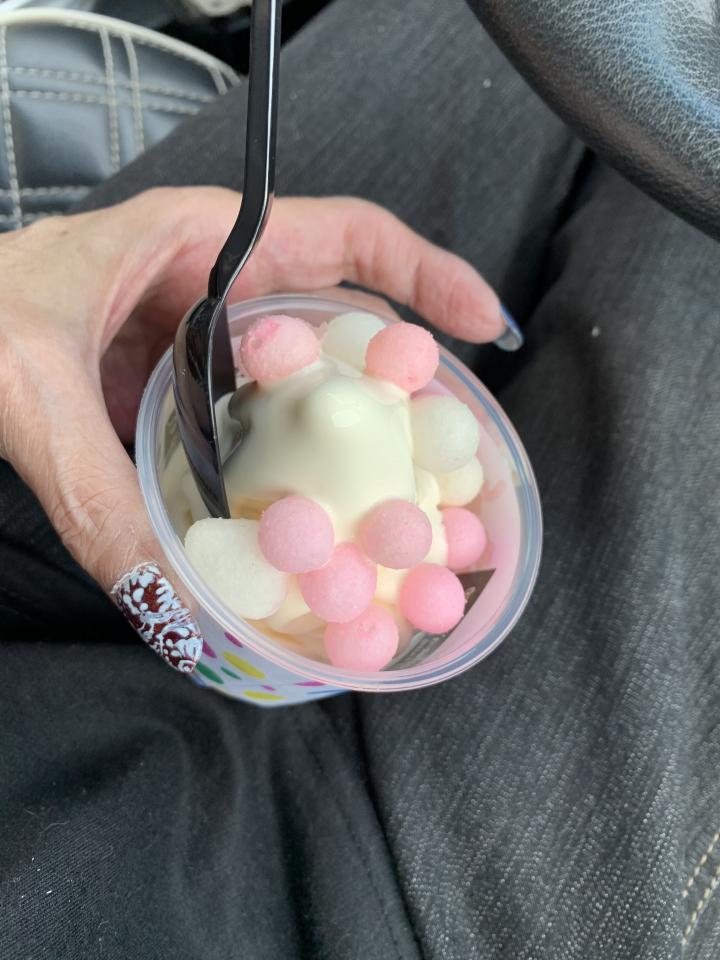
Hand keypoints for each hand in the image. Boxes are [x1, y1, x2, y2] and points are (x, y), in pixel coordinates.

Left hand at [0, 186, 505, 669]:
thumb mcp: (31, 389)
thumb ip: (96, 494)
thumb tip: (171, 599)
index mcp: (196, 244)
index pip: (345, 238)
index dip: (428, 277)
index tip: (485, 327)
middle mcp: (214, 290)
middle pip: (342, 322)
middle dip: (404, 382)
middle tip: (449, 450)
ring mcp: (200, 341)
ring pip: (305, 378)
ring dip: (352, 432)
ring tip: (396, 494)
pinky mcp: (181, 385)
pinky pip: (260, 415)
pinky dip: (292, 462)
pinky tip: (307, 514)